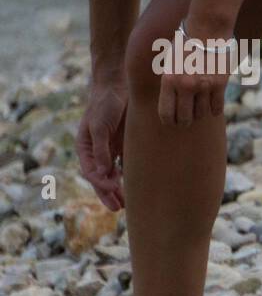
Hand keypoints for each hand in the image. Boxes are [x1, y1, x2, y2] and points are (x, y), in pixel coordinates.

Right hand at [76, 80, 127, 210]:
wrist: (118, 87)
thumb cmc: (104, 105)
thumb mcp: (99, 126)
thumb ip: (102, 149)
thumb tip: (103, 173)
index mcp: (86, 148)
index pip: (91, 172)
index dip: (100, 184)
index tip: (112, 191)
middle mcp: (98, 151)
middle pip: (102, 178)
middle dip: (109, 194)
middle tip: (118, 208)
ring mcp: (112, 149)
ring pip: (115, 174)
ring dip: (120, 189)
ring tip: (127, 204)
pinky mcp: (126, 145)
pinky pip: (128, 165)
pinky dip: (131, 176)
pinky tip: (140, 187)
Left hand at [157, 12, 234, 126]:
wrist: (207, 29)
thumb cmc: (186, 43)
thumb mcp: (170, 62)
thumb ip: (170, 81)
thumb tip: (172, 101)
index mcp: (169, 80)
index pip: (166, 113)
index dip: (169, 121)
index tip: (172, 122)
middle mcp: (186, 86)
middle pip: (185, 117)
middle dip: (184, 121)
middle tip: (186, 121)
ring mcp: (204, 86)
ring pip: (202, 113)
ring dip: (200, 114)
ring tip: (198, 110)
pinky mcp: (220, 84)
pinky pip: (217, 107)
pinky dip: (214, 110)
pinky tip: (212, 107)